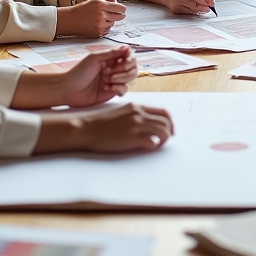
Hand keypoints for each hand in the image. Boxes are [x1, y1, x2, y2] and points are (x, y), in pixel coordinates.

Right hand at [36, 102, 173, 154]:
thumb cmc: (99, 123)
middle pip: (166, 121)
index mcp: (136, 106)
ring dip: (164, 139)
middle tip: (168, 139)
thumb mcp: (120, 112)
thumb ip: (134, 115)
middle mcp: (138, 114)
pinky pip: (152, 142)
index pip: (163, 111)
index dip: (169, 121)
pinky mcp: (132, 138)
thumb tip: (146, 123)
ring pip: (163, 131)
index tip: (169, 129)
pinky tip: (148, 148)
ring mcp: (136, 125)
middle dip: (170, 131)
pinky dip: (154, 146)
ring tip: (158, 145)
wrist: (85, 128)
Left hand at [55, 46, 138, 105]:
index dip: (129, 58)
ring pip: (130, 78)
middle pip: (133, 67)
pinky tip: (106, 88)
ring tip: (107, 80)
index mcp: (110, 59)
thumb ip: (112, 53)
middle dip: (125, 70)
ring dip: (121, 79)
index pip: (128, 56)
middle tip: (111, 72)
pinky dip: (118, 88)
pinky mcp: (112, 92)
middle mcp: (114, 69)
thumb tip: (127, 48)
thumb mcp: (94, 58)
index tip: (124, 60)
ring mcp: (114, 81)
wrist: (68, 90)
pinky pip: (124, 90)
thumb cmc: (78, 72)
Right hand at [57, 0, 125, 37]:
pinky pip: (107, 30)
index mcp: (100, 5)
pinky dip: (106, 27)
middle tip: (122, 15)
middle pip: (118, 16)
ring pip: (112, 23)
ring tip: (106, 19)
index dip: (122, 9)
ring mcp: (99, 25)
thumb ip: (106, 3)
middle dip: (121, 15)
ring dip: (111, 21)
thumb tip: (119, 7)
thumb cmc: (81, 9)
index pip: (118, 7)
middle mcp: (101, 15)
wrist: (70, 20)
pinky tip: (102, 24)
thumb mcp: (94, 1)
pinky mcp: (97, 32)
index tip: (124, 9)